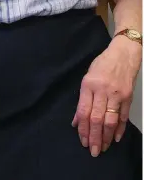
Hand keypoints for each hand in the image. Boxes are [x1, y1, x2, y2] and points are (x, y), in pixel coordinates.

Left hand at [72, 36, 140, 156]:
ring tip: (102, 147)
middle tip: (93, 150)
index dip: (82, 128)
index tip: (82, 140)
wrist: (123, 53)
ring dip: (106, 137)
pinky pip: (122, 116)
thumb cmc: (103, 64)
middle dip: (94, 137)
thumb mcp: (88, 77)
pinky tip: (115, 138)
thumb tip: (77, 120)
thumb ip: (83, 99)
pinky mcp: (128, 97)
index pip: (84, 111)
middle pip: (97, 118)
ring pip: (110, 120)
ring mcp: (116, 94)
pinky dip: (119, 129)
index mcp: (89, 84)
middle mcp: (102, 90)